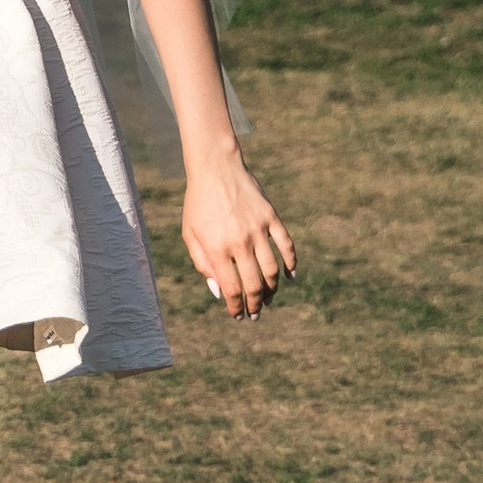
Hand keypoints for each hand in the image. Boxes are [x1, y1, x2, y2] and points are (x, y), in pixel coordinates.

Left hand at [182, 152, 295, 321]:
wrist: (215, 167)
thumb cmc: (199, 202)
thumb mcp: (190, 233)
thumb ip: (202, 263)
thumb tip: (219, 291)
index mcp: (217, 248)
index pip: (232, 289)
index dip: (236, 307)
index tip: (238, 315)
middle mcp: (240, 241)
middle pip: (255, 285)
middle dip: (255, 305)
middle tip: (256, 313)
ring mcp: (258, 229)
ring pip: (273, 270)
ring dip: (272, 289)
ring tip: (268, 298)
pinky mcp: (271, 218)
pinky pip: (287, 246)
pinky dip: (292, 264)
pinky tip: (290, 276)